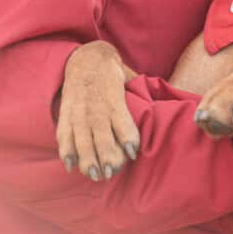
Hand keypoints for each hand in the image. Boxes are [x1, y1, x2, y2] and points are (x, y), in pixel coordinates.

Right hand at [57, 41, 140, 180]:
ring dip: (88, 160)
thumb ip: (144, 92)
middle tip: (111, 174)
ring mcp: (80, 112)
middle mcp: (96, 108)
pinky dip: (67, 151)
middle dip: (106, 158)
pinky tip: (71, 165)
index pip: (123, 123)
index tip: (132, 154)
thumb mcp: (130, 79)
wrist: (86, 58)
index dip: (127, 139)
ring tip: (95, 175)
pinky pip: (64, 135)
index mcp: (114, 100)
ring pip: (82, 141)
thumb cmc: (113, 73)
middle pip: (101, 138)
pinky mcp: (67, 114)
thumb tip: (168, 99)